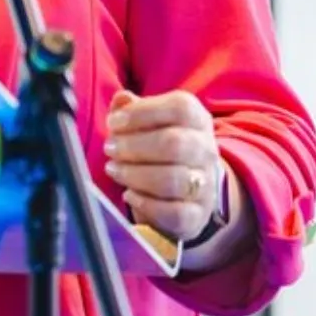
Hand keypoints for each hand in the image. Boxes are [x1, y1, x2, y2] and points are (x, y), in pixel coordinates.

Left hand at [103, 89, 220, 242]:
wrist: (189, 185)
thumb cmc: (159, 144)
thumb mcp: (148, 121)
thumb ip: (131, 108)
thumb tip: (122, 100)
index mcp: (196, 118)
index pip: (179, 108)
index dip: (141, 113)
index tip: (113, 122)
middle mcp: (206, 149)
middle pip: (174, 144)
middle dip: (133, 146)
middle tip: (109, 148)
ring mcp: (206, 184)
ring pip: (174, 180)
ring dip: (135, 174)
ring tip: (113, 169)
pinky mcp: (198, 215)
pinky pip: (176, 213)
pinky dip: (147, 204)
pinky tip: (129, 195)